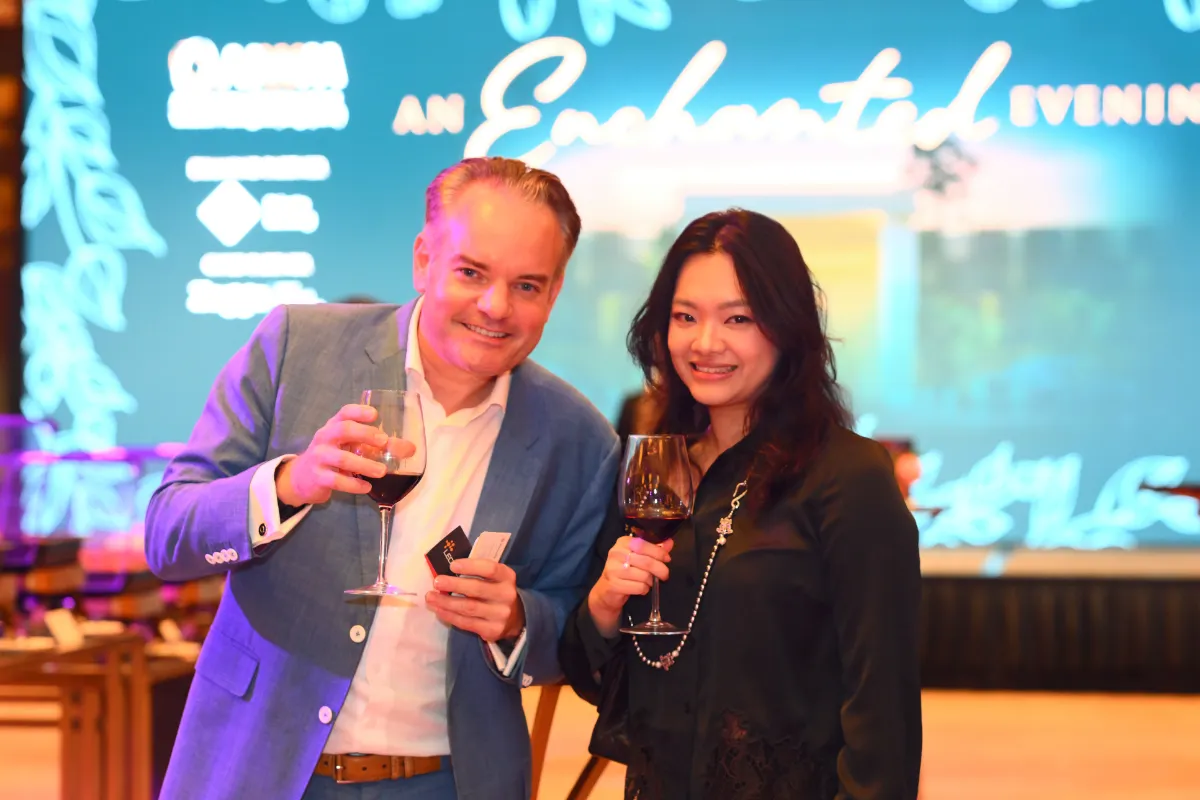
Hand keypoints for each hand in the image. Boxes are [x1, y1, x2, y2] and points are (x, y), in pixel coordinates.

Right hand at [275, 404, 416, 506]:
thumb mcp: (350, 447)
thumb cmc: (333, 457)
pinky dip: (353, 484)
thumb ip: (376, 446)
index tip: (375, 414)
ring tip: (382, 471)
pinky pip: (336, 480)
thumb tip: (410, 449)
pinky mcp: (317, 477)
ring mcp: (319, 457)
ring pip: (342, 458)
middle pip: (342, 429)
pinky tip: (366, 487)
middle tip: (384, 442)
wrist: (301, 478)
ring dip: (364, 464)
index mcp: (334, 426)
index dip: (359, 411)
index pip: (344, 412)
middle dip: (364, 434)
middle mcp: (325, 438)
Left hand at [425, 559, 524, 642]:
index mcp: (507, 577)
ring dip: (446, 602)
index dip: (471, 566)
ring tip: (430, 597)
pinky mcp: (492, 630)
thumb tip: (448, 569)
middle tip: (436, 582)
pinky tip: (438, 610)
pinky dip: (449, 616)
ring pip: (468, 608)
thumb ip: (477, 572)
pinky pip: (466, 623)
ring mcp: (500, 615)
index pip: (490, 569)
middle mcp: (506, 595)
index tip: (452, 565)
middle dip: (454, 585)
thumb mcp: (495, 577)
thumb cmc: (496, 591)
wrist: (516, 618)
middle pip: (477, 589)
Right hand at [587, 535, 672, 637]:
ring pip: (644, 576)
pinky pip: (639, 587)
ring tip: (648, 582)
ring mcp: (613, 569)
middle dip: (660, 570)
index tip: (667, 559)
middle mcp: (616, 553)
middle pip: (647, 562)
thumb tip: (669, 542)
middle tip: (664, 575)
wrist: (606, 590)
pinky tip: (640, 588)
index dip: (659, 552)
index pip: (644, 545)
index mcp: (623, 542)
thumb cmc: (624, 570)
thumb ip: (654, 549)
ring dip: (651, 581)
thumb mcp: (638, 556)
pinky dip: (644, 589)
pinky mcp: (614, 585)